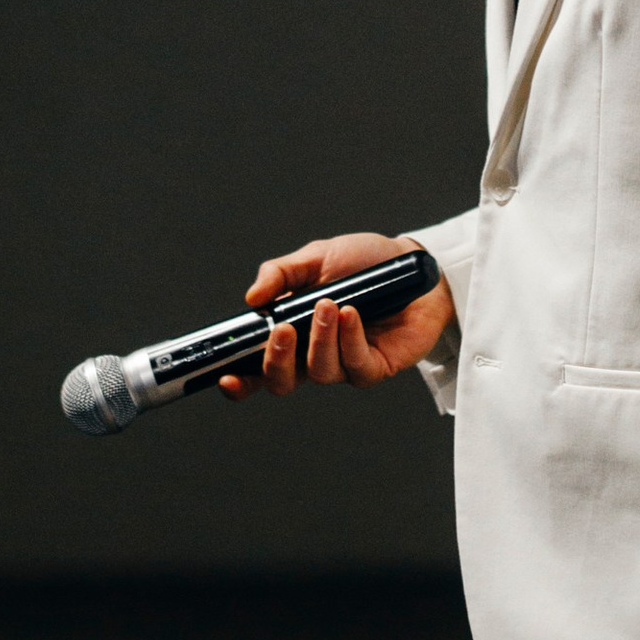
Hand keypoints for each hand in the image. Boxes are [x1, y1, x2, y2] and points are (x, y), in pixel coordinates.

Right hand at [224, 233, 455, 399]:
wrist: (413, 263)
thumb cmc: (364, 262)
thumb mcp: (317, 257)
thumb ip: (280, 273)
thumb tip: (252, 298)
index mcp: (293, 334)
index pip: (258, 368)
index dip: (240, 381)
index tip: (226, 376)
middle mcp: (314, 355)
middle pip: (282, 383)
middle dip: (275, 362)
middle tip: (282, 330)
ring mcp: (345, 365)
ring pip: (320, 372)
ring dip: (320, 339)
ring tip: (330, 304)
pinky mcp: (376, 367)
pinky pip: (356, 366)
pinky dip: (350, 340)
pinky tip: (351, 314)